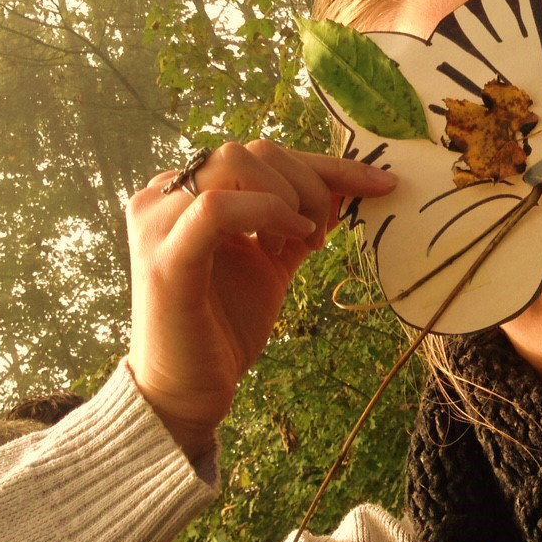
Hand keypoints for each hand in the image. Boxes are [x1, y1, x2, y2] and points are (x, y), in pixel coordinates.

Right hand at [125, 141, 395, 459]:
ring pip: (233, 162)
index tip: (383, 183)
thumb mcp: (272, 262)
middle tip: (320, 236)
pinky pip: (216, 207)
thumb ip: (298, 222)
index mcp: (188, 193)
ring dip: (287, 197)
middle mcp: (165, 196)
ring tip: (300, 242)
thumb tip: (348, 188)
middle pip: (252, 150)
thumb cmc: (225, 326)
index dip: (327, 165)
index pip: (262, 155)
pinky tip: (287, 241)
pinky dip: (265, 212)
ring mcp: (158, 223)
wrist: (188, 391)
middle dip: (308, 184)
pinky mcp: (165, 258)